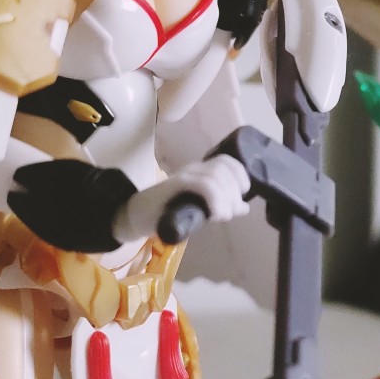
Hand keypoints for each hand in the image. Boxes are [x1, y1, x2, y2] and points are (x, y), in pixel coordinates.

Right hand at [112, 155, 251, 245]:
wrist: (136, 216)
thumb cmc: (167, 212)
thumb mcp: (199, 209)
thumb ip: (220, 205)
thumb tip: (243, 208)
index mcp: (201, 171)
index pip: (228, 161)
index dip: (241, 176)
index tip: (242, 197)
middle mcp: (194, 169)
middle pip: (225, 170)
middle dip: (235, 194)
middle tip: (229, 213)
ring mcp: (184, 176)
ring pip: (216, 177)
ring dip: (226, 199)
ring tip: (221, 215)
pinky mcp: (175, 185)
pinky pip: (203, 186)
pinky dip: (216, 200)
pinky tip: (215, 214)